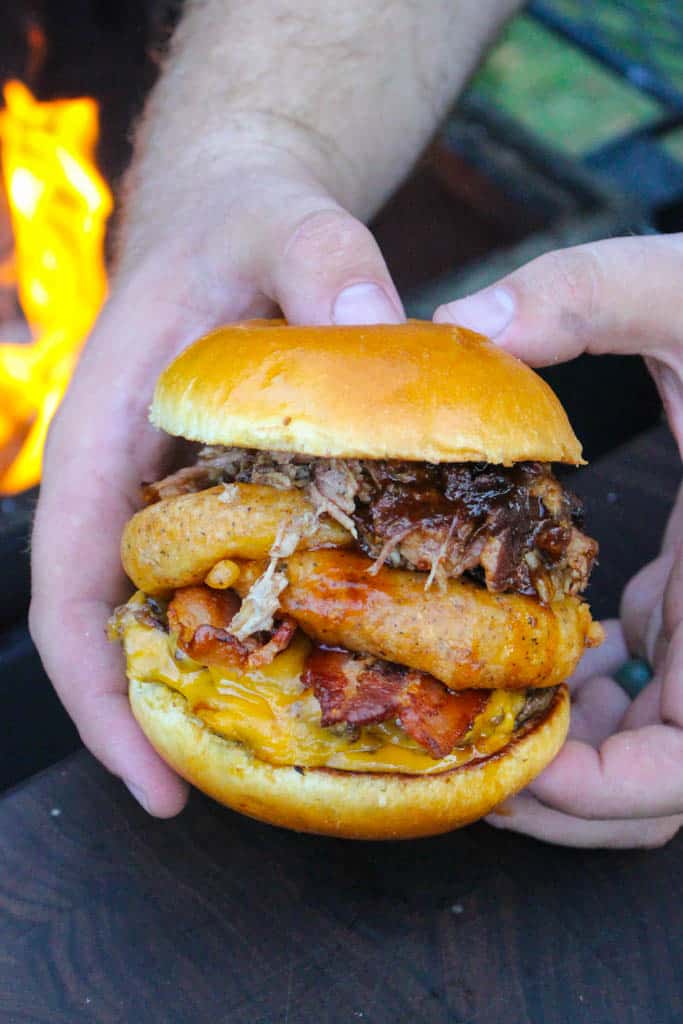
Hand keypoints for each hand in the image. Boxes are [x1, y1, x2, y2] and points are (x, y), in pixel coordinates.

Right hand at [29, 154, 402, 815]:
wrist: (240, 214)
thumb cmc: (242, 222)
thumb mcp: (285, 222)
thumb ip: (323, 261)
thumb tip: (376, 321)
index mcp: (106, 435)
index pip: (71, 587)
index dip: (95, 692)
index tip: (150, 777)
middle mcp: (127, 482)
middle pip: (114, 628)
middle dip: (155, 719)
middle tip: (231, 799)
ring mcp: (171, 493)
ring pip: (168, 615)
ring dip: (207, 690)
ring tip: (282, 759)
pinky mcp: (219, 495)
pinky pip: (225, 580)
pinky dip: (254, 632)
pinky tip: (317, 664)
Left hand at [436, 234, 682, 847]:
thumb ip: (593, 294)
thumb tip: (467, 320)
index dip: (602, 801)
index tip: (512, 776)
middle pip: (664, 784)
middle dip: (572, 799)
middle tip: (475, 765)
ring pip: (663, 740)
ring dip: (583, 747)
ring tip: (493, 715)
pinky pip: (664, 677)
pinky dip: (604, 686)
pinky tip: (555, 646)